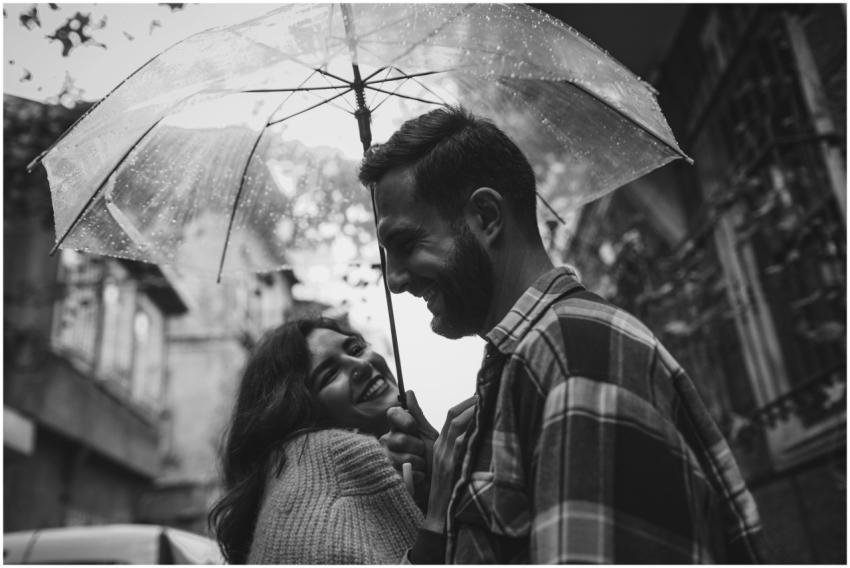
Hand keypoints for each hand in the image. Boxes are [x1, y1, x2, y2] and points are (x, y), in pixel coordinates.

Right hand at [380, 391, 437, 502]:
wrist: (436, 485)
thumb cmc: (432, 457)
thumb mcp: (426, 434)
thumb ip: (416, 414)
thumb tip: (408, 392)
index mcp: (396, 428)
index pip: (392, 414)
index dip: (405, 420)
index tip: (415, 428)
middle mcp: (386, 442)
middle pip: (398, 438)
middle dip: (417, 447)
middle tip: (423, 452)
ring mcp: (384, 460)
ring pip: (400, 458)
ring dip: (418, 463)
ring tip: (424, 466)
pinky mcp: (388, 478)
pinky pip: (403, 474)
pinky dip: (417, 476)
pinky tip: (421, 477)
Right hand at [423, 396, 476, 533]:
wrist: (438, 518)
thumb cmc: (448, 493)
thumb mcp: (450, 467)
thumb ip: (459, 449)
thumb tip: (474, 435)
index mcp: (440, 446)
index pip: (450, 415)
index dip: (466, 402)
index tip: (482, 393)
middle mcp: (441, 448)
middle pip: (452, 415)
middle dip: (470, 401)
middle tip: (489, 391)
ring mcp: (445, 457)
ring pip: (456, 425)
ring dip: (473, 411)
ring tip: (489, 401)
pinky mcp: (451, 467)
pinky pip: (461, 442)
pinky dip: (472, 430)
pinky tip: (485, 423)